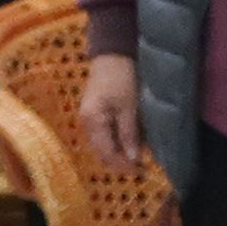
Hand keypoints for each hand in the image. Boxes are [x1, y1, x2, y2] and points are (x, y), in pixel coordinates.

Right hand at [80, 53, 146, 172]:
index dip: (123, 165)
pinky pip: (103, 136)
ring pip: (102, 145)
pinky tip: (128, 143)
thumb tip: (133, 159)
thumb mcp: (128, 106)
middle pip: (101, 152)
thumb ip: (129, 133)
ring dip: (118, 154)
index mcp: (92, 122)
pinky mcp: (94, 114)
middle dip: (120, 162)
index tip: (140, 172)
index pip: (107, 153)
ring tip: (136, 158)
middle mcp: (86, 124)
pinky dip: (115, 142)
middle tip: (140, 168)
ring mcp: (88, 119)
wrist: (111, 54)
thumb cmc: (121, 78)